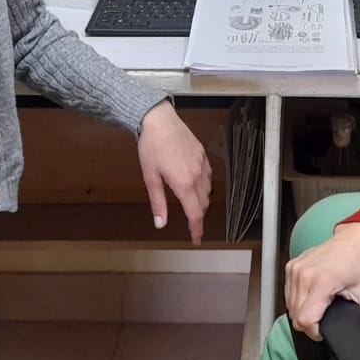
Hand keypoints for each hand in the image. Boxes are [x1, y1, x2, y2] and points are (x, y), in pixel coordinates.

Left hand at [137, 101, 212, 244]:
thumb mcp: (150, 177)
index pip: (195, 214)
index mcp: (183, 183)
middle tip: (190, 222)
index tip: (196, 239)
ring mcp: (202, 164)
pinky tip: (194, 184)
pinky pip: (208, 176)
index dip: (196, 229)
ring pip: (208, 190)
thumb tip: (160, 222)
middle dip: (197, 215)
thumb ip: (158, 202)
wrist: (158, 120)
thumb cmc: (151, 146)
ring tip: (190, 203)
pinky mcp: (202, 154)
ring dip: (201, 201)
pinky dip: (203, 185)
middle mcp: (196, 175)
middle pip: (203, 204)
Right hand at [284, 222, 359, 341]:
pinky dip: (298, 299)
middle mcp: (303, 274)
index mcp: (321, 281)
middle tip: (326, 315)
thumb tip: (353, 334)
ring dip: (303, 311)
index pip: (305, 320)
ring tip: (320, 303)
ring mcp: (295, 269)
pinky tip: (312, 294)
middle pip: (295, 317)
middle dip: (311, 323)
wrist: (352, 240)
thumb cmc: (359, 264)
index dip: (315, 332)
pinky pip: (288, 294)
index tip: (325, 330)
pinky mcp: (291, 267)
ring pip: (289, 307)